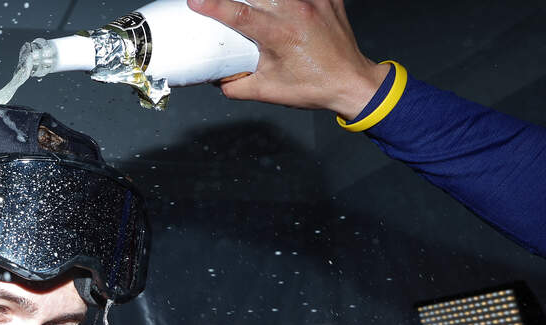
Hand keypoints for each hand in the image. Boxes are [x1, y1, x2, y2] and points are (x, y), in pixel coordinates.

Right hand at [187, 0, 389, 117]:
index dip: (214, 5)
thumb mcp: (267, 91)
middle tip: (221, 2)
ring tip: (253, 4)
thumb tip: (215, 78)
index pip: (240, 15)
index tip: (195, 0)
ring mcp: (315, 0)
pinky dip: (290, 0)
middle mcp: (298, 11)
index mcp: (281, 34)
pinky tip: (283, 5)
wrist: (351, 82)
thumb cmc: (313, 87)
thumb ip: (235, 86)